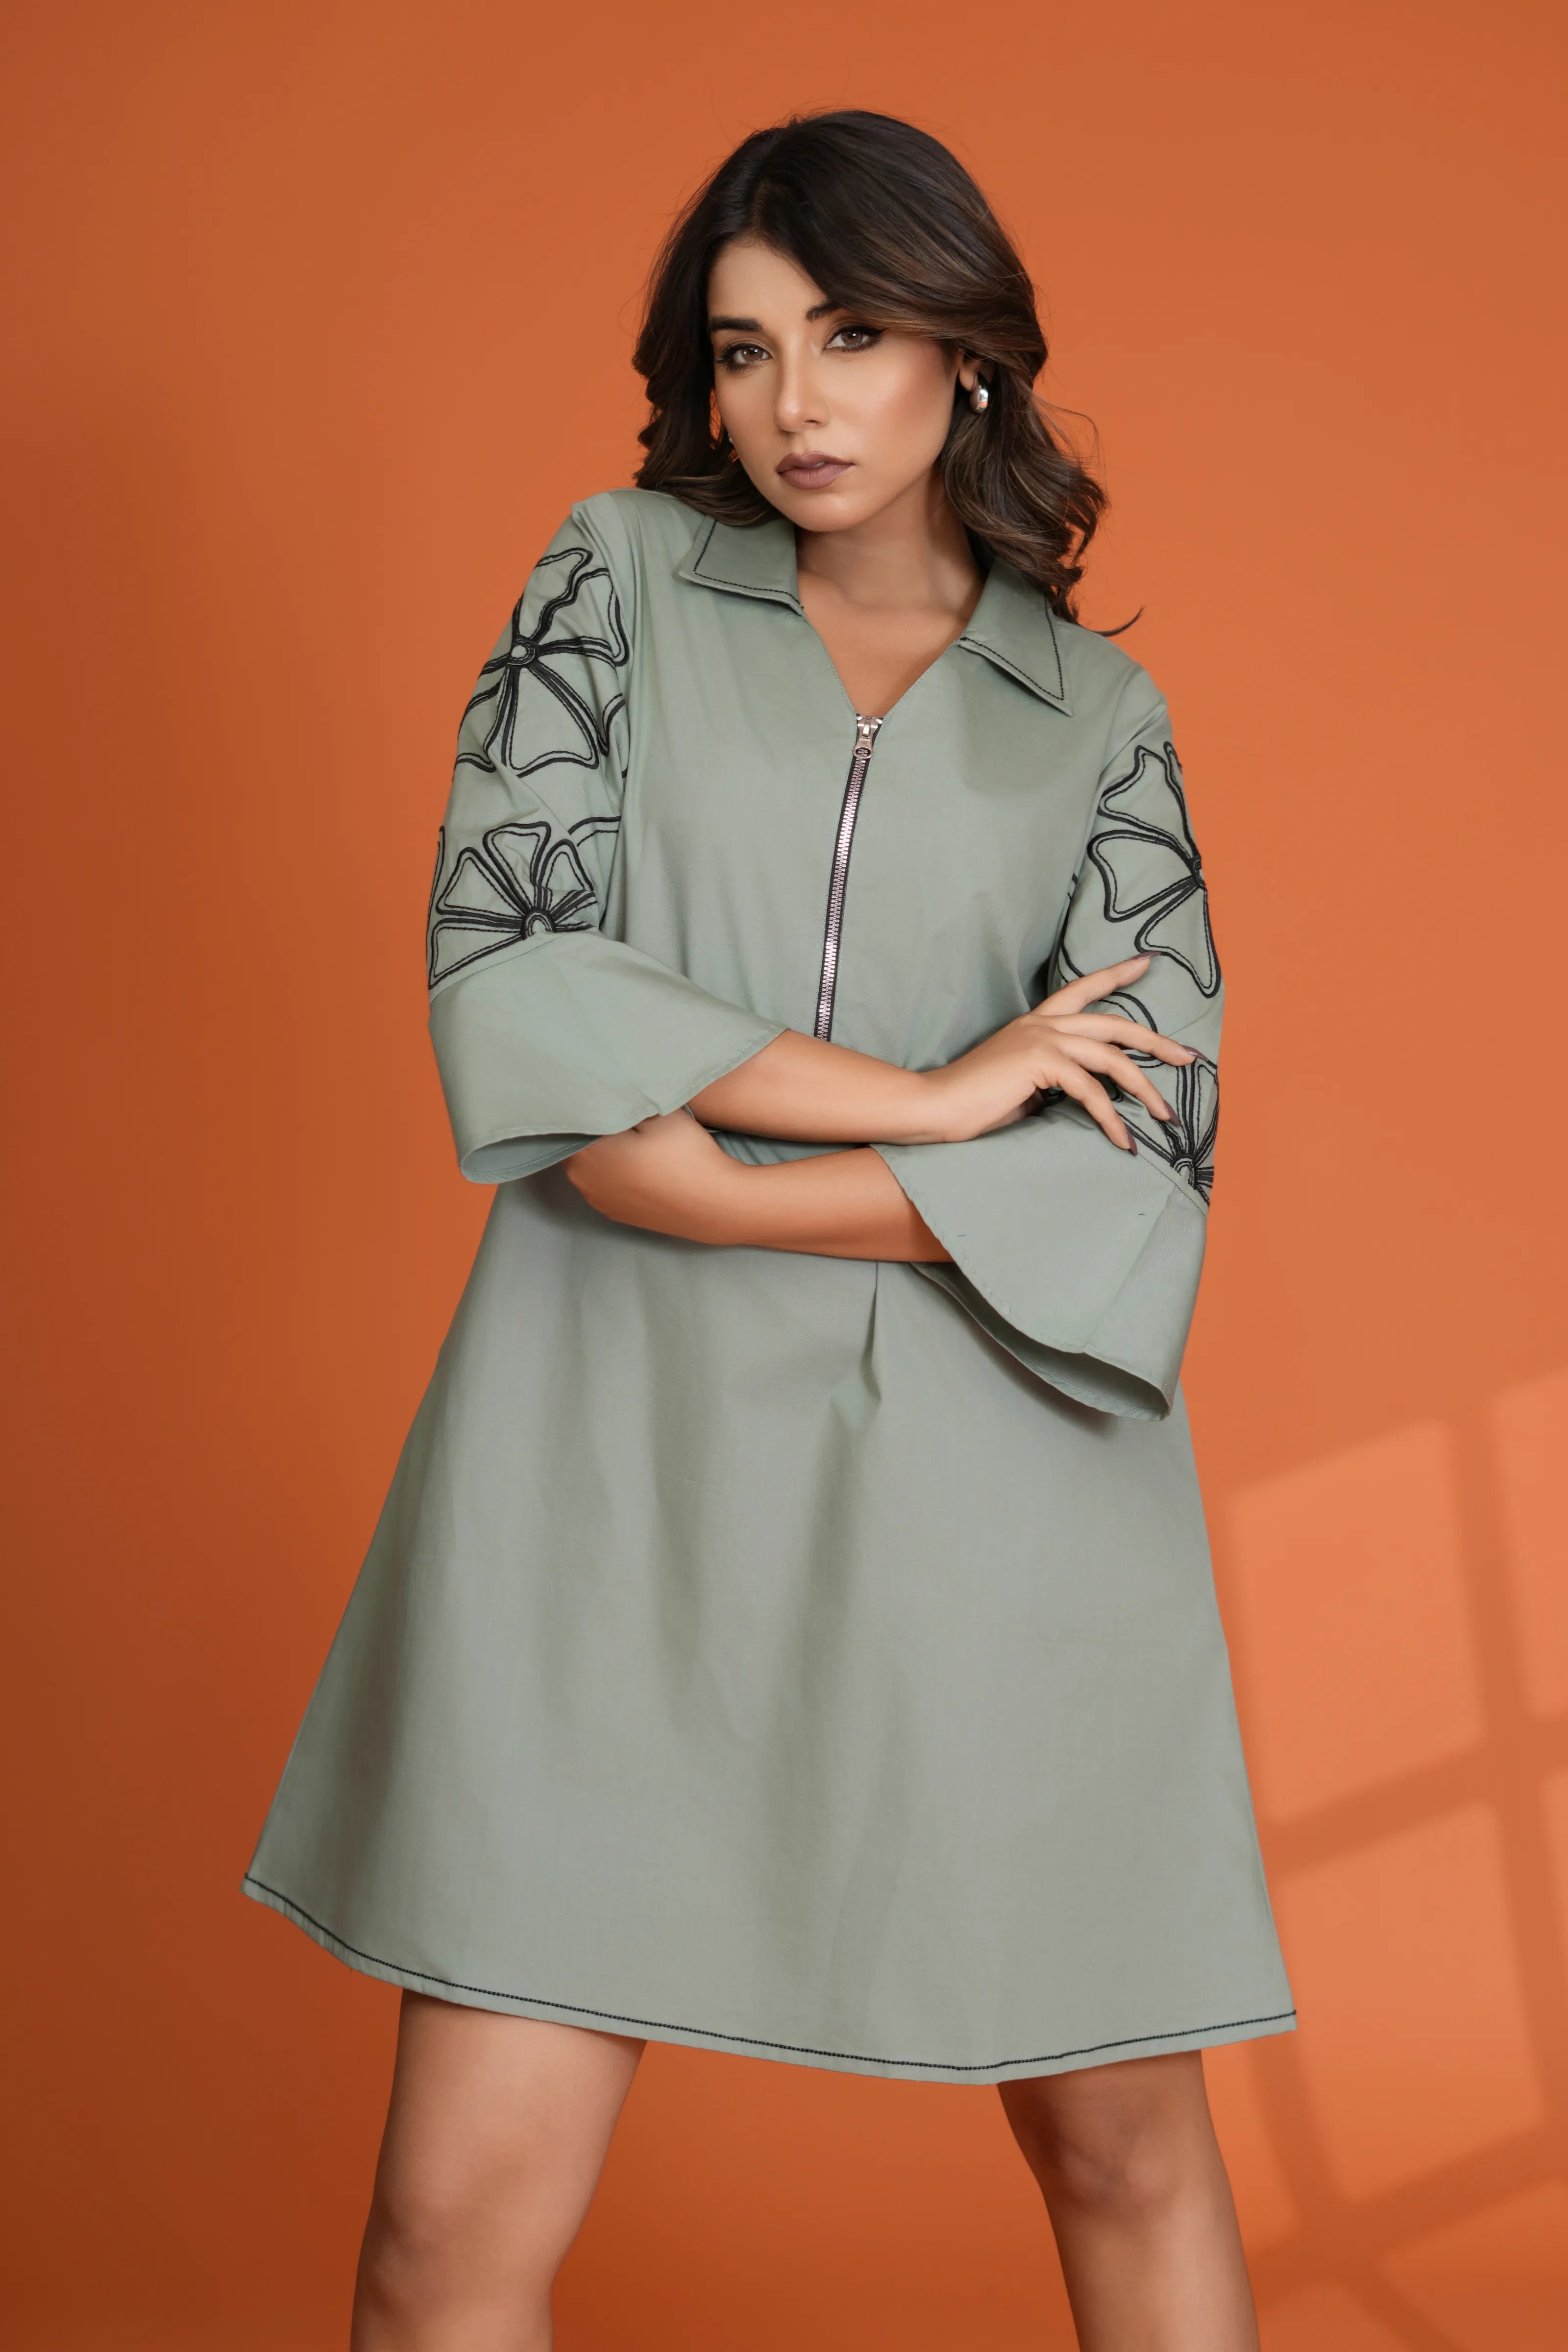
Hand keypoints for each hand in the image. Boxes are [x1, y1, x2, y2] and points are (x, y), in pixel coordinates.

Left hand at [563, 1108, 743, 1238]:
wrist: (716, 1205)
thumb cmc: (686, 1155)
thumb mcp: (657, 1113)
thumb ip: (624, 1100)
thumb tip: (606, 1092)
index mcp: (586, 1153)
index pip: (570, 1118)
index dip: (587, 1102)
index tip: (602, 1090)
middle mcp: (582, 1180)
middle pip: (576, 1142)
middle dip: (593, 1125)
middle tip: (618, 1108)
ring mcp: (597, 1200)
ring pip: (589, 1163)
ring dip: (602, 1150)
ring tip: (629, 1137)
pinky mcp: (614, 1212)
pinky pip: (603, 1183)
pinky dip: (612, 1171)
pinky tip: (635, 1163)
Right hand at [919, 957, 1196, 1151]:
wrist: (936, 1106)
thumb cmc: (975, 1102)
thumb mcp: (1024, 1084)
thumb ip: (1054, 1077)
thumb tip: (1087, 1092)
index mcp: (1036, 1022)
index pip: (1081, 989)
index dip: (1116, 975)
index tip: (1147, 962)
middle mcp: (1043, 1023)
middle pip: (1115, 1024)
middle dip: (1157, 1042)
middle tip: (1189, 1057)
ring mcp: (1042, 1039)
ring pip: (1112, 1057)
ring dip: (1144, 1089)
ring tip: (1166, 1116)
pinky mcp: (1040, 1063)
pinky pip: (1090, 1091)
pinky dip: (1111, 1119)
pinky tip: (1123, 1141)